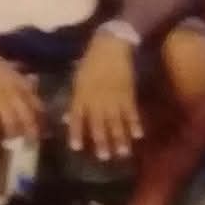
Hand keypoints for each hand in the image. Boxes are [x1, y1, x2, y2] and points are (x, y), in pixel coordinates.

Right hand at [0, 40, 43, 146]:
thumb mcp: (15, 69)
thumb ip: (25, 80)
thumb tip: (36, 84)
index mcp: (22, 84)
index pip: (37, 105)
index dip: (42, 120)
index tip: (47, 133)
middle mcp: (13, 92)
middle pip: (26, 115)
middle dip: (30, 132)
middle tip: (32, 145)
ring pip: (9, 119)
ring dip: (12, 134)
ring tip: (13, 146)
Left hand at [66, 31, 143, 159]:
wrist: (109, 47)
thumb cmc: (90, 63)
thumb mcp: (77, 80)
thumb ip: (74, 100)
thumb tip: (66, 119)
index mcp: (81, 95)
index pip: (76, 118)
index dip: (76, 133)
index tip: (76, 148)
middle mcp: (96, 100)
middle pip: (98, 124)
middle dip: (101, 141)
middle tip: (104, 157)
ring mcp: (113, 98)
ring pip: (117, 122)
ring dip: (120, 138)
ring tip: (123, 153)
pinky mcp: (128, 94)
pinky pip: (132, 112)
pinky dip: (135, 124)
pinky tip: (138, 136)